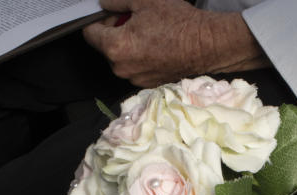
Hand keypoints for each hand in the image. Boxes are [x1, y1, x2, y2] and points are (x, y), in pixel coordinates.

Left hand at [83, 0, 267, 86]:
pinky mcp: (148, 83)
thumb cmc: (178, 23)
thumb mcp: (143, 0)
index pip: (90, 34)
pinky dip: (141, 56)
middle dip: (115, 31)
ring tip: (149, 32)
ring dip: (128, 45)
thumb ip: (115, 1)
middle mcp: (121, 68)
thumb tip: (103, 4)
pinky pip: (136, 67)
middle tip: (134, 19)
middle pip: (106, 47)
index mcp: (115, 47)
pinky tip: (156, 45)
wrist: (206, 44)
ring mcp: (136, 78)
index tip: (109, 13)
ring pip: (122, 58)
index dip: (98, 19)